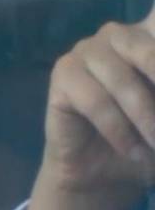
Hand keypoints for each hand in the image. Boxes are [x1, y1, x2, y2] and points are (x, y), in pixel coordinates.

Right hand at [22, 5, 154, 209]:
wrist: (103, 174)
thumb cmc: (147, 140)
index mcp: (150, 35)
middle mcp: (119, 35)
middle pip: (150, 49)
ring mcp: (86, 51)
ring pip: (123, 81)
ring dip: (146, 119)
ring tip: (154, 146)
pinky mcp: (62, 75)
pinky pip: (95, 101)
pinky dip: (118, 130)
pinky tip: (131, 150)